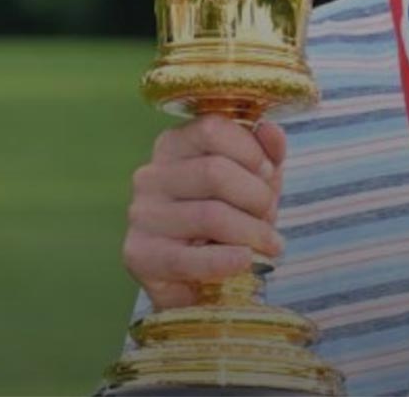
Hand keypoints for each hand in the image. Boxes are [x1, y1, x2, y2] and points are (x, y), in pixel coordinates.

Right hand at [122, 114, 286, 310]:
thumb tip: (269, 129)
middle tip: (270, 216)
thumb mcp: (253, 181)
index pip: (211, 128)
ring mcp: (141, 214)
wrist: (201, 279)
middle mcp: (150, 175)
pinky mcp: (139, 254)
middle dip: (256, 196)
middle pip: (214, 172)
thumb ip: (265, 152)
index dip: (250, 151)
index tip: (268, 173)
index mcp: (173, 145)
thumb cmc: (230, 217)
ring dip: (251, 232)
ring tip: (268, 244)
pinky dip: (225, 260)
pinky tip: (245, 260)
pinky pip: (187, 258)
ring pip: (209, 215)